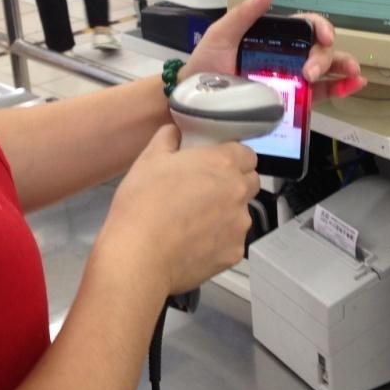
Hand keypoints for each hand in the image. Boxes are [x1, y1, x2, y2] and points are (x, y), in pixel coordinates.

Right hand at [100, 125, 259, 294]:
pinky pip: (232, 241)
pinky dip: (218, 240)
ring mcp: (239, 225)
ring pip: (242, 213)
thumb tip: (175, 133)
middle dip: (233, 183)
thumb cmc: (142, 205)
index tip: (215, 164)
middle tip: (204, 190)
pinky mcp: (235, 253)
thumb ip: (168, 138)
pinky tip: (193, 241)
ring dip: (226, 213)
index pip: (246, 153)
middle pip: (249, 182)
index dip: (231, 157)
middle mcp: (238, 192)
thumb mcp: (148, 159)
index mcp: (222, 163)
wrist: (139, 256)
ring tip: (194, 220)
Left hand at [184, 0, 365, 100]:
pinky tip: (353, 85)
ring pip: (327, 69)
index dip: (320, 28)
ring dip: (343, 67)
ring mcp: (291, 79)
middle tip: (311, 72)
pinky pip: (321, 94)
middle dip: (325, 56)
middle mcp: (286, 56)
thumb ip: (245, 13)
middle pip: (319, 48)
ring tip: (352, 74)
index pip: (305, 27)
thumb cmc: (204, 68)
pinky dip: (341, 88)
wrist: (195, 104)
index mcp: (274, 37)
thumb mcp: (220, 35)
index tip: (322, 37)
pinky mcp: (293, 102)